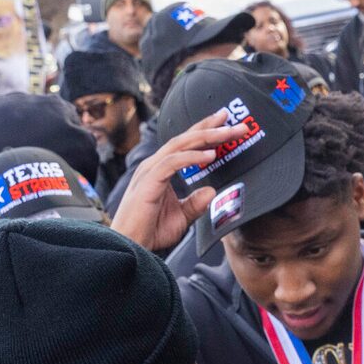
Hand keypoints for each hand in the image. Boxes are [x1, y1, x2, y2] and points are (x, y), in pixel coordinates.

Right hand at [112, 108, 238, 252]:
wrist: (131, 245)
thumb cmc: (150, 230)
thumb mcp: (181, 217)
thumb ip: (195, 204)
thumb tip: (211, 191)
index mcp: (161, 169)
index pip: (186, 144)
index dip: (206, 132)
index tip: (227, 124)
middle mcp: (155, 165)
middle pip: (185, 138)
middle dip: (210, 127)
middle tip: (232, 118)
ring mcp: (151, 170)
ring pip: (181, 144)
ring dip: (206, 136)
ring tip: (227, 132)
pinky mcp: (150, 180)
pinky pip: (173, 162)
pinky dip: (192, 157)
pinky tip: (210, 155)